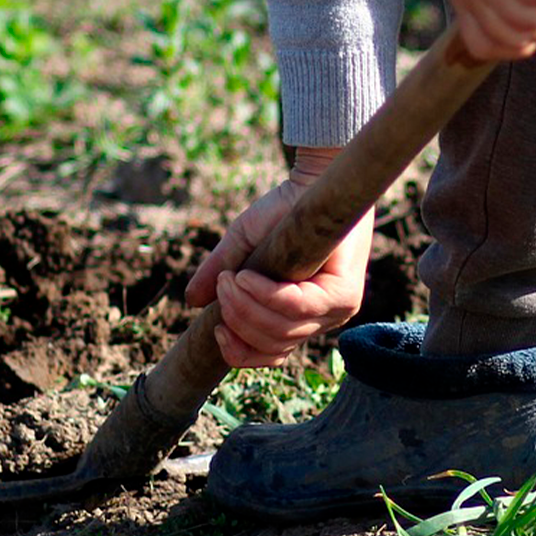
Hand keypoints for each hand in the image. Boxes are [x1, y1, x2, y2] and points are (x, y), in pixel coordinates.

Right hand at [185, 147, 373, 367]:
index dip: (239, 352)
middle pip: (272, 345)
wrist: (312, 179)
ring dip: (245, 307)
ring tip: (230, 279)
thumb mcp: (242, 245)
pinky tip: (246, 277)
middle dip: (236, 319)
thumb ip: (220, 273)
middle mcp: (322, 321)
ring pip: (282, 331)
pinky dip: (264, 295)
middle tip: (222, 286)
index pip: (270, 355)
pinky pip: (296, 308)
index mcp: (300, 318)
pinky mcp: (344, 295)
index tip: (217, 329)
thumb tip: (191, 301)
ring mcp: (336, 311)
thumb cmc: (281, 211)